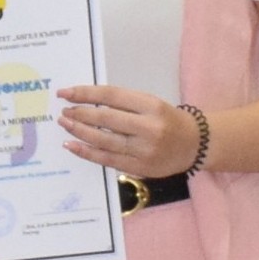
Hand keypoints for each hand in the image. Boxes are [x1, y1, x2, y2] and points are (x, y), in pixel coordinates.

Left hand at [58, 83, 198, 176]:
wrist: (195, 144)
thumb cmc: (168, 120)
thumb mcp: (151, 103)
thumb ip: (123, 104)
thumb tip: (85, 102)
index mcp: (151, 105)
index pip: (111, 96)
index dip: (85, 94)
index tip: (65, 93)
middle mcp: (148, 127)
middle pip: (105, 119)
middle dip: (80, 114)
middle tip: (63, 112)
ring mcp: (144, 150)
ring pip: (104, 140)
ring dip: (80, 132)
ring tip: (65, 125)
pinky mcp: (139, 167)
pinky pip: (107, 159)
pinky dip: (87, 152)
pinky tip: (72, 145)